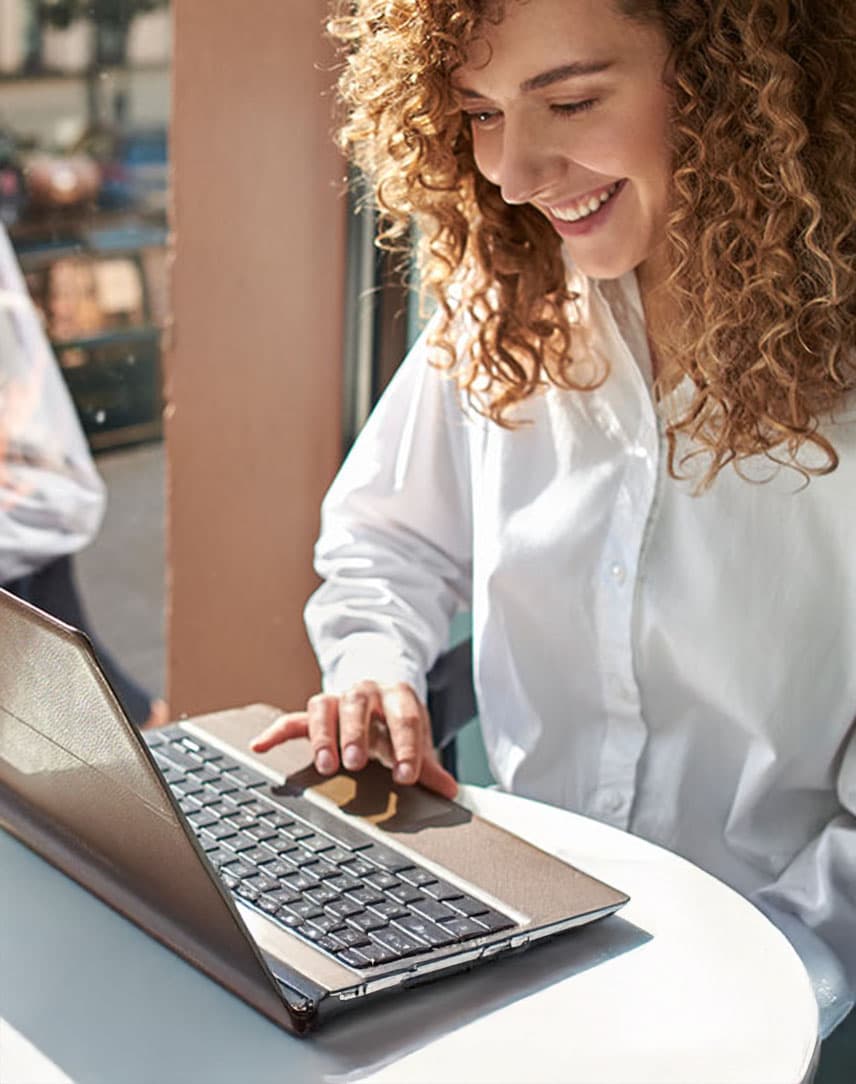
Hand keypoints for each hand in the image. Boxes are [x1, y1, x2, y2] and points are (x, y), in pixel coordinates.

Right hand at [249, 681, 457, 799]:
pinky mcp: (315, 713)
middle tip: (356, 762)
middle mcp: (365, 692)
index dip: (406, 746)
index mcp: (397, 696)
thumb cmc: (397, 719)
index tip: (406, 775)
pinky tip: (261, 745)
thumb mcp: (416, 736)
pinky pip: (292, 719)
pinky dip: (276, 732)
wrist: (379, 690)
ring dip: (323, 736)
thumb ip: (430, 764)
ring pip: (324, 708)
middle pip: (357, 705)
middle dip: (356, 734)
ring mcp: (337, 700)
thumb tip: (452, 792)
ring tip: (325, 765)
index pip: (404, 717)